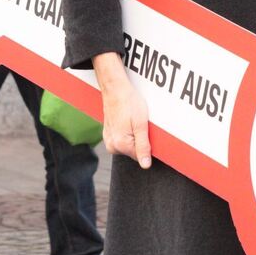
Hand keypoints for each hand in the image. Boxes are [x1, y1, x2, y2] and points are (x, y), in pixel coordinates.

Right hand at [92, 52, 151, 168]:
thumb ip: (143, 147)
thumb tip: (145, 165)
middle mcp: (112, 145)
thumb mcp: (141, 124)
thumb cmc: (129, 103)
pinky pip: (121, 138)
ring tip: (132, 120)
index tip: (146, 130)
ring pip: (128, 145)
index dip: (147, 144)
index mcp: (120, 145)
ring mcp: (108, 140)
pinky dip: (126, 131)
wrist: (115, 89)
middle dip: (139, 139)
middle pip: (133, 151)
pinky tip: (127, 120)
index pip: (140, 156)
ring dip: (133, 135)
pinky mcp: (108, 133)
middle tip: (139, 123)